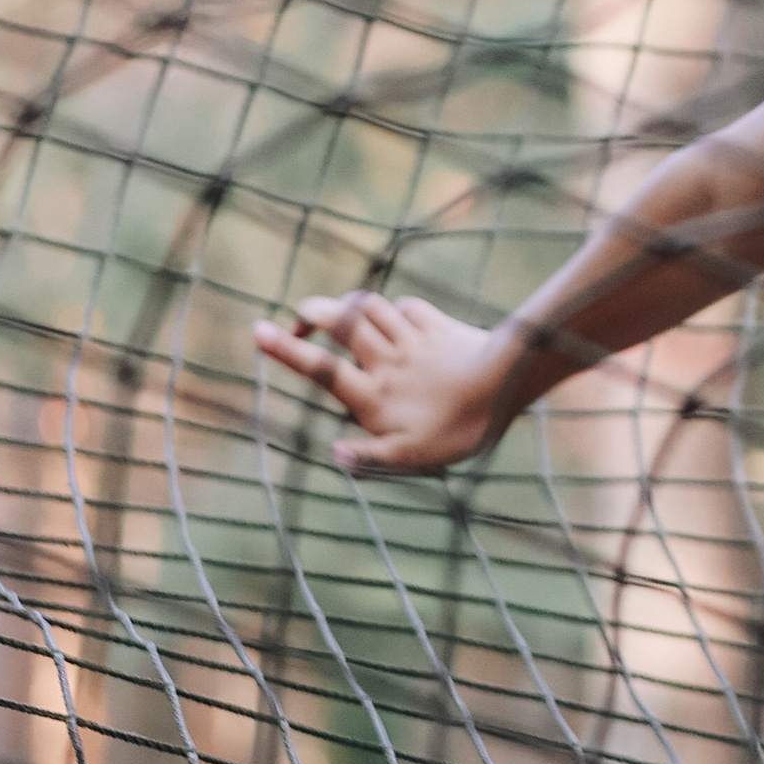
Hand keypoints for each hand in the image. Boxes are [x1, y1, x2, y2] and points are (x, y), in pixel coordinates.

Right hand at [254, 291, 515, 475]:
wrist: (504, 384)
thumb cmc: (456, 428)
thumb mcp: (410, 457)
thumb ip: (368, 458)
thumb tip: (333, 456)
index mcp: (373, 394)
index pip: (321, 369)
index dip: (287, 350)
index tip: (258, 331)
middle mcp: (387, 361)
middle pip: (341, 325)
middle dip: (313, 313)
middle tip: (299, 318)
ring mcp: (413, 340)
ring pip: (371, 308)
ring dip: (349, 306)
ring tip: (337, 314)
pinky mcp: (439, 327)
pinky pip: (409, 308)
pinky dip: (396, 309)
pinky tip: (395, 316)